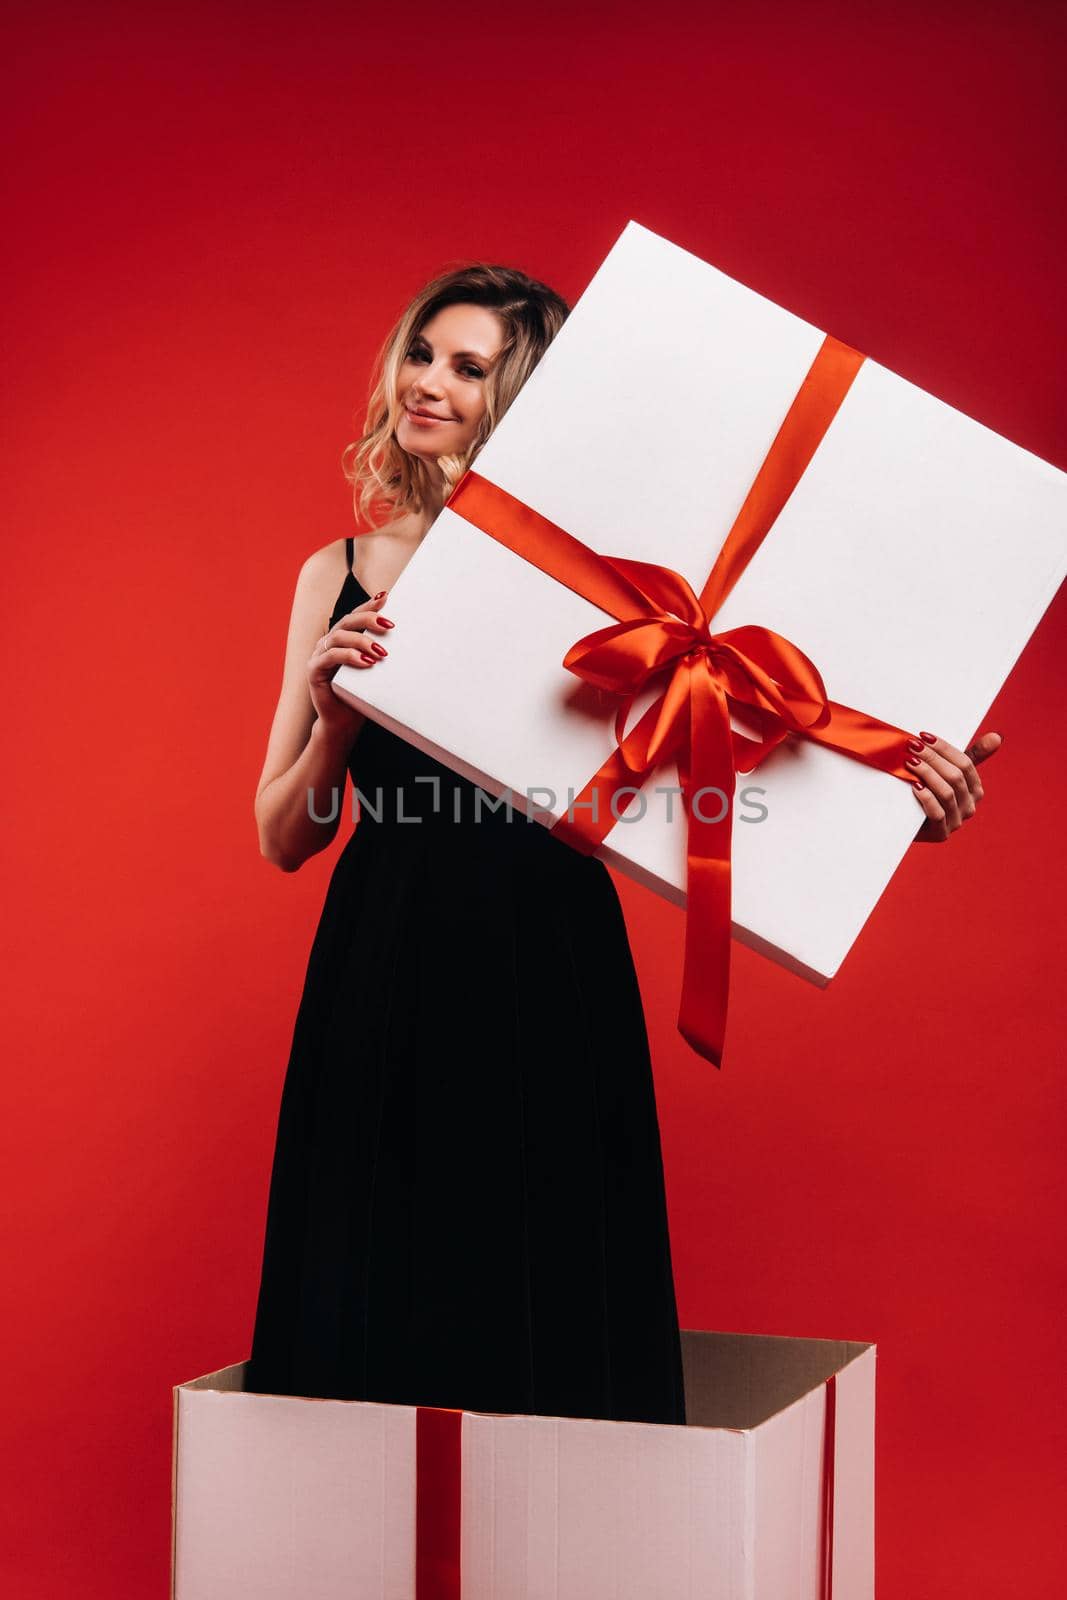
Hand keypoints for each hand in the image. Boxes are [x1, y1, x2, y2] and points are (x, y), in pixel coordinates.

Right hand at [307, 593, 394, 733]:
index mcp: (343, 638)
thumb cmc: (361, 695)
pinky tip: (365, 662)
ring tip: (381, 652)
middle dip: (369, 620)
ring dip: (362, 641)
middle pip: (347, 621)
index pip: (356, 616)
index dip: (369, 606)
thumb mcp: (375, 670)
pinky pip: (329, 657)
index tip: (386, 598)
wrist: (344, 722)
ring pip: (339, 637)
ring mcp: (319, 655)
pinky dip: (348, 657)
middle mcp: (329, 643)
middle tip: (389, 626)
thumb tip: (412, 639)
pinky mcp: (314, 670)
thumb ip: (383, 653)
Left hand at [909, 729, 1002, 843]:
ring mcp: (956, 821)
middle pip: (955, 776)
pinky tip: (914, 786)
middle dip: (932, 758)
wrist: (906, 823)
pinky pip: (937, 813)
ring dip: (927, 774)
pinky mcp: (941, 833)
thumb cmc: (929, 792)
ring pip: (947, 793)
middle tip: (913, 747)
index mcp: (975, 789)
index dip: (944, 749)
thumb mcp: (947, 773)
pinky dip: (926, 798)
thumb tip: (997, 737)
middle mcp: (969, 806)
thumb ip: (970, 756)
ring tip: (909, 762)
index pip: (965, 764)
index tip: (924, 737)